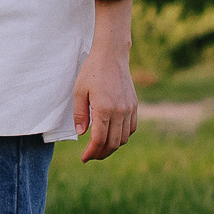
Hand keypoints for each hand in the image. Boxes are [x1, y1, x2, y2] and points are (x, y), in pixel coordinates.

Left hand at [73, 0, 139, 161]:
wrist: (112, 56)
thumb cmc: (92, 71)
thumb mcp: (79, 91)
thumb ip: (80, 114)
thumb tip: (82, 134)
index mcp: (104, 108)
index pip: (99, 140)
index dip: (91, 152)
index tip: (84, 158)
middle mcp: (120, 111)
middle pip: (113, 143)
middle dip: (101, 153)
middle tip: (90, 156)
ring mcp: (129, 109)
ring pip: (123, 138)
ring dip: (112, 147)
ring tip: (100, 147)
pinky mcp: (134, 106)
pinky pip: (131, 129)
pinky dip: (122, 136)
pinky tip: (112, 135)